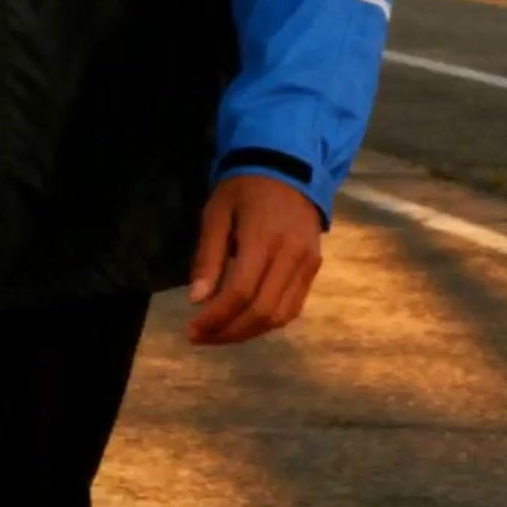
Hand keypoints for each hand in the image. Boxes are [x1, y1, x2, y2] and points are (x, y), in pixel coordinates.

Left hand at [187, 175, 322, 347]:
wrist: (289, 168)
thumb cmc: (245, 189)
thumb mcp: (216, 213)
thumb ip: (208, 257)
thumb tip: (197, 300)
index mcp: (263, 238)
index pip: (241, 292)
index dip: (215, 318)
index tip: (191, 329)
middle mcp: (291, 255)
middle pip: (262, 311)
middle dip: (228, 332)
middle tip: (201, 337)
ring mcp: (308, 264)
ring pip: (280, 315)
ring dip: (248, 333)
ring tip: (219, 334)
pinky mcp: (314, 268)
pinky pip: (293, 307)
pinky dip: (268, 322)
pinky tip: (244, 323)